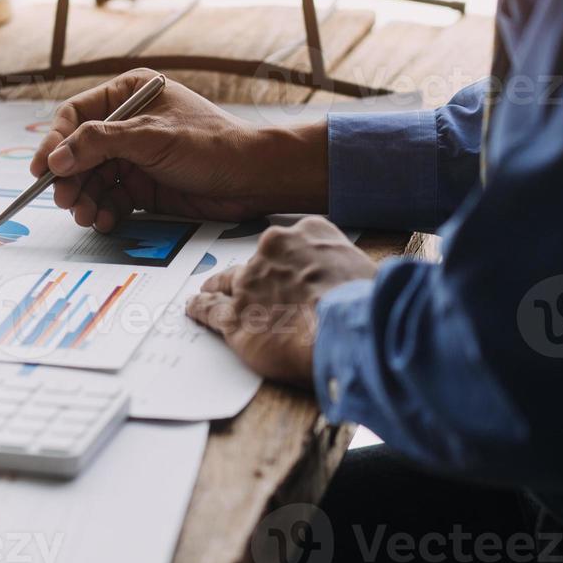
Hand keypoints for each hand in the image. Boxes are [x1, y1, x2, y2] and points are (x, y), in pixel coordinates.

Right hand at [32, 70, 328, 230]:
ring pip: (93, 179)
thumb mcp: (150, 137)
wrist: (253, 179)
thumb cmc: (210, 145)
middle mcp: (128, 124)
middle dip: (70, 178)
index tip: (42, 169)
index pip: (76, 116)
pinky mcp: (144, 185)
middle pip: (80, 152)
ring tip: (86, 216)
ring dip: (85, 199)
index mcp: (129, 94)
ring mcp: (135, 156)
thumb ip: (100, 143)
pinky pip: (112, 198)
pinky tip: (105, 221)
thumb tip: (56, 158)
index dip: (55, 142)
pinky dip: (104, 211)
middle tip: (65, 200)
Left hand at [186, 217, 376, 385]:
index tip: (285, 267)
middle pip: (256, 261)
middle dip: (254, 274)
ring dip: (218, 287)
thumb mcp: (367, 271)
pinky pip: (209, 310)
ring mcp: (250, 283)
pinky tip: (194, 309)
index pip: (291, 243)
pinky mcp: (236, 316)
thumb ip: (348, 272)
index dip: (287, 260)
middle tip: (252, 285)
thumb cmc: (367, 303)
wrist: (353, 329)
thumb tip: (358, 286)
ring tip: (208, 290)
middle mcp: (273, 251)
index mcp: (309, 233)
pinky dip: (200, 309)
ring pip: (227, 282)